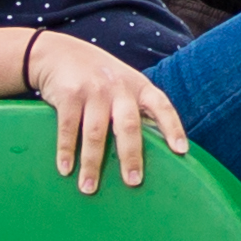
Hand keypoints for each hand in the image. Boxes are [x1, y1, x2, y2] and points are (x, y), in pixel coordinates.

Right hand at [23, 31, 189, 189]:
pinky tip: (66, 170)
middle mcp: (118, 87)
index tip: (181, 151)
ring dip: (92, 163)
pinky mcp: (69, 94)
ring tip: (89, 188)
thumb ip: (137, 109)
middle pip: (128, 125)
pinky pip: (68, 128)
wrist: (59, 52)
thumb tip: (156, 148)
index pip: (162, 107)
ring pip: (95, 133)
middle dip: (131, 155)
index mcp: (138, 87)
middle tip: (133, 182)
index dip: (173, 128)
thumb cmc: (99, 76)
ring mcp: (93, 90)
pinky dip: (66, 151)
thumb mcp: (124, 84)